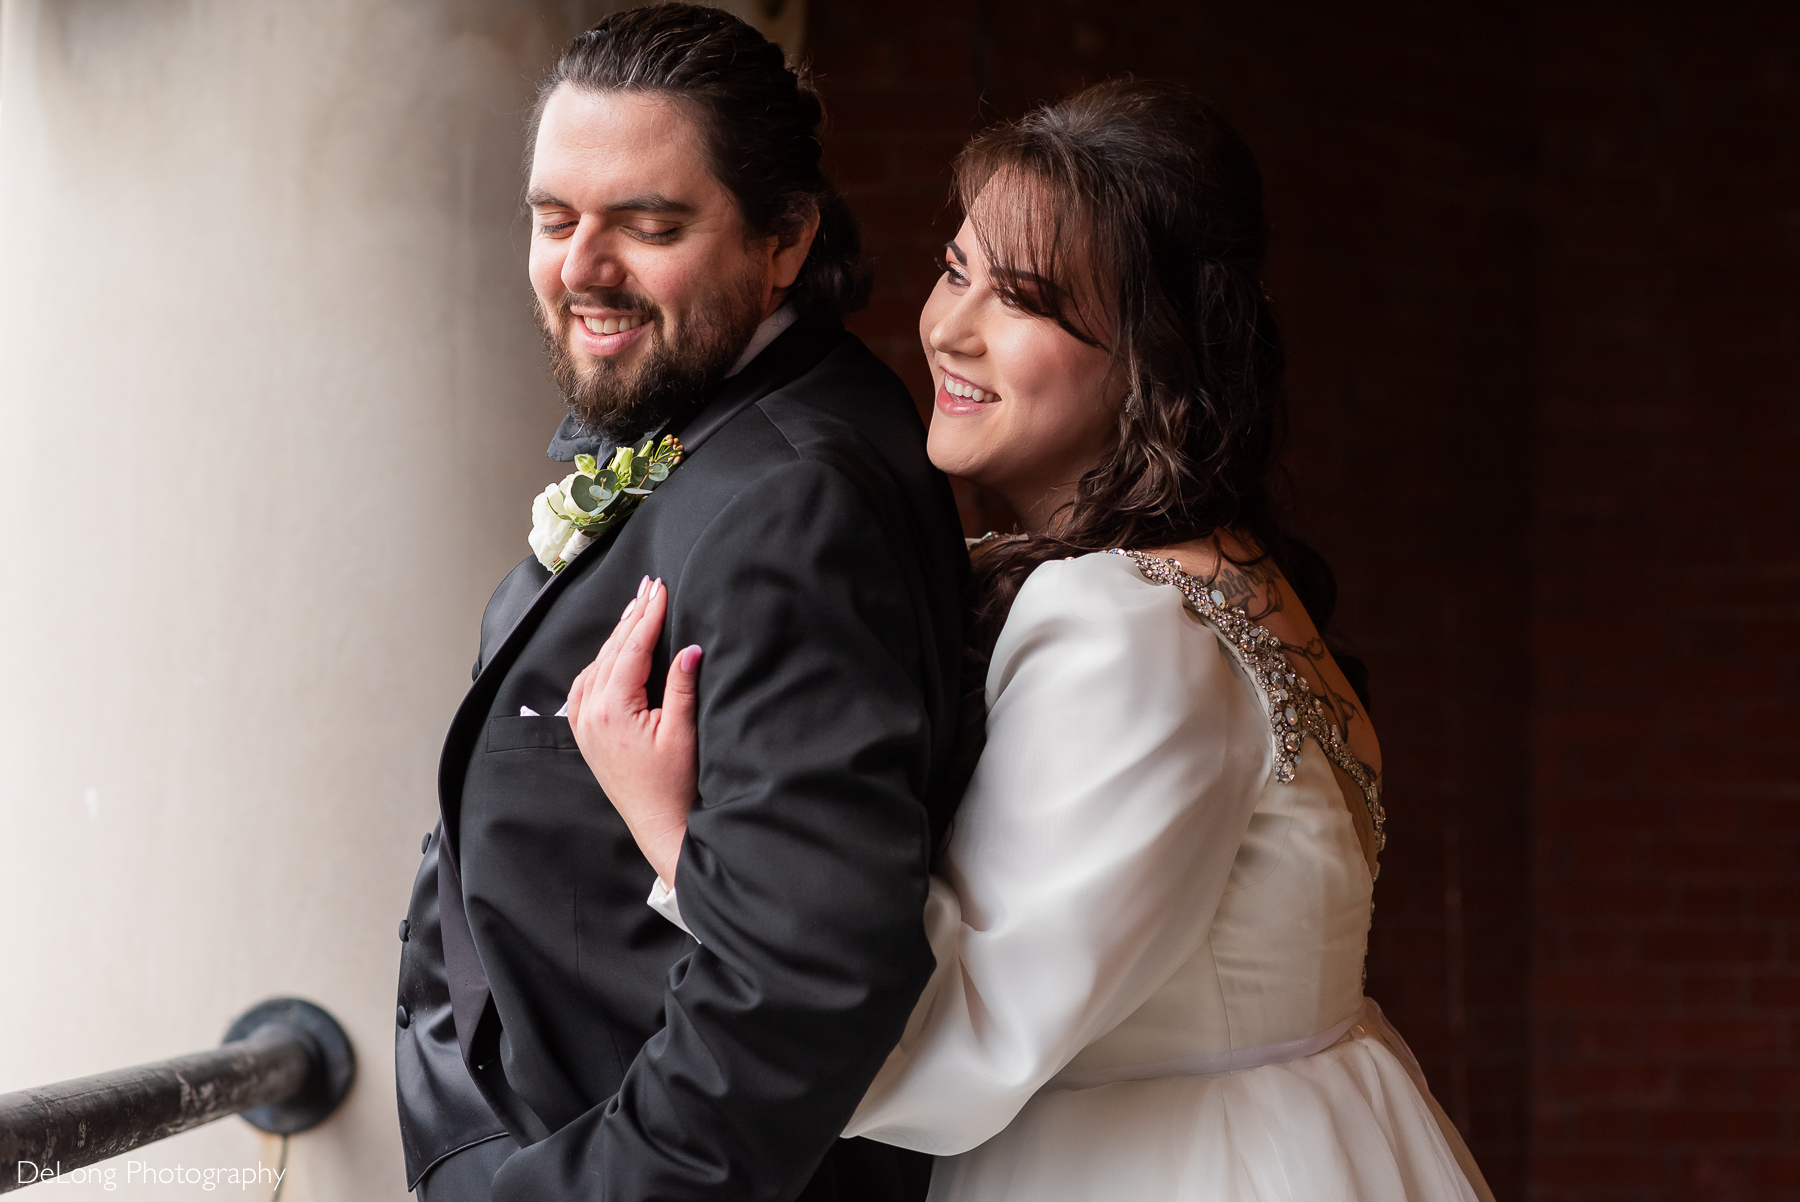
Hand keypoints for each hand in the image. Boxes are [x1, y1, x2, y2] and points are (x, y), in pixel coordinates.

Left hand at [566, 576, 702, 885]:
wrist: (657, 823)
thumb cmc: (675, 784)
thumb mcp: (683, 733)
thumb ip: (681, 686)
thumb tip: (688, 647)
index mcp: (612, 709)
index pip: (631, 649)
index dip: (648, 616)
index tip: (661, 589)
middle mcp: (590, 713)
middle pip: (611, 651)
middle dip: (632, 616)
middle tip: (649, 586)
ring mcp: (583, 723)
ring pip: (597, 664)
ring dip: (617, 635)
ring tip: (637, 608)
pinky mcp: (586, 732)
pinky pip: (587, 684)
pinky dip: (602, 660)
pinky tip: (613, 649)